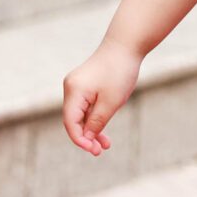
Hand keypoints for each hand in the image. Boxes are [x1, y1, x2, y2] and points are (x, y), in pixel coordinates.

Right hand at [61, 35, 141, 155]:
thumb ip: (97, 122)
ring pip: (80, 114)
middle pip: (74, 120)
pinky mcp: (85, 85)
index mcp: (74, 91)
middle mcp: (71, 88)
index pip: (70, 123)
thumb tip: (86, 138)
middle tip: (100, 151)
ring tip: (106, 145)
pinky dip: (94, 117)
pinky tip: (104, 130)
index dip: (80, 140)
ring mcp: (77, 86)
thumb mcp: (111, 102)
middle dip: (86, 137)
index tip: (93, 150)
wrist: (125, 45)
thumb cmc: (119, 72)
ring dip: (91, 129)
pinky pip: (86, 106)